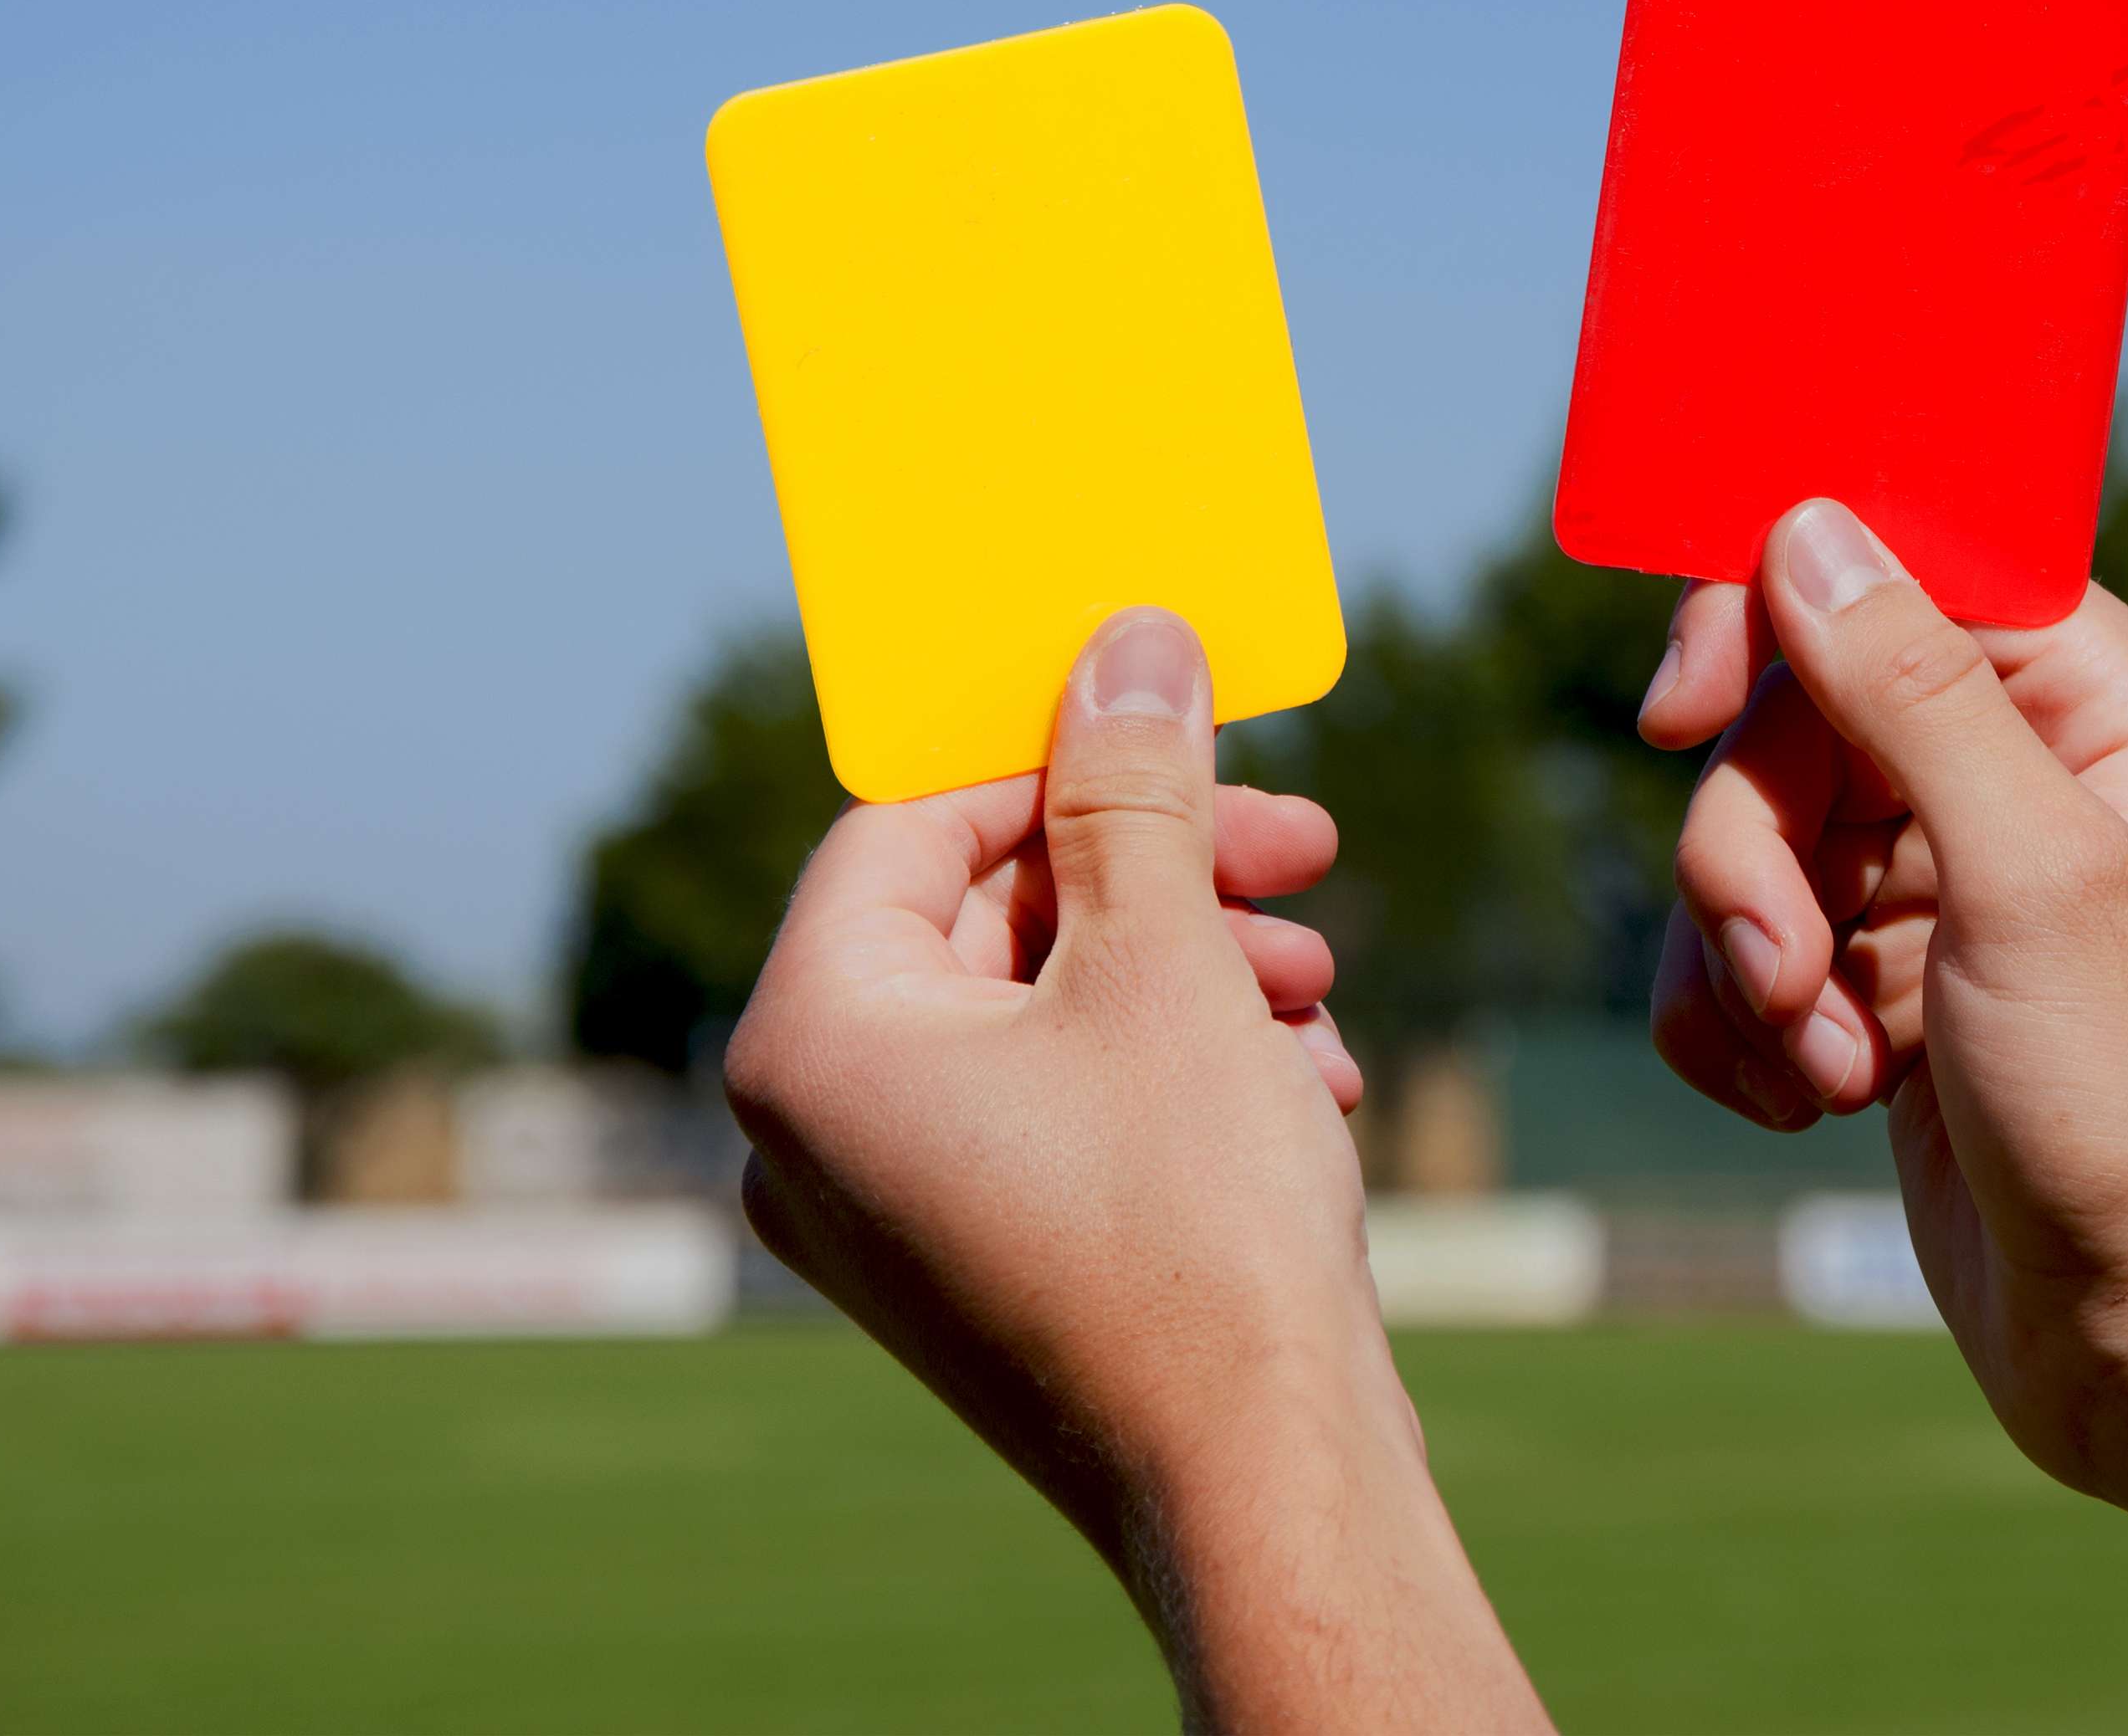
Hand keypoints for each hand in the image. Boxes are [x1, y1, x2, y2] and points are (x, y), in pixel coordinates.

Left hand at [725, 609, 1544, 1732]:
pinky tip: (1303, 1082)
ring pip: (1045, 1015)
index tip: (1187, 731)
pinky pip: (1060, 1111)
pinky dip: (1177, 1068)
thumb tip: (1127, 642)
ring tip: (1317, 990)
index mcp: (810, 1043)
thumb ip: (1133, 784)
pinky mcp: (976, 1268)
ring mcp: (891, 1217)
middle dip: (1162, 870)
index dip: (1059, 758)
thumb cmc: (1194, 1224)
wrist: (1263, 1486)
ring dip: (1194, 969)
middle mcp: (815, 1134)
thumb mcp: (1168, 957)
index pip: (912, 824)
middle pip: (989, 917)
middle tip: (1299, 845)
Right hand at [1642, 505, 2127, 1735]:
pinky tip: (1815, 1105)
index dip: (1763, 621)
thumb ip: (1914, 690)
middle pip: (1786, 716)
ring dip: (1751, 963)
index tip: (1684, 718)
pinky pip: (1738, 944)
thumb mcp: (2031, 880)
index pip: (1886, 568)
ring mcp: (1941, 871)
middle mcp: (2019, 761)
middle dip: (1752, 860)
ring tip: (1832, 1072)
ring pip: (1744, 838)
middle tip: (1792, 981)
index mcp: (2096, 698)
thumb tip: (1808, 527)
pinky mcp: (1880, 972)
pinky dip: (1745, 1027)